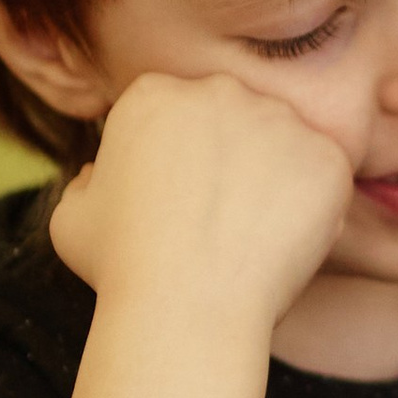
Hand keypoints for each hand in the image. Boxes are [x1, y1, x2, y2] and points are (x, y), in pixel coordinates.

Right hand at [50, 71, 358, 333]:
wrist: (187, 307)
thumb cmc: (121, 268)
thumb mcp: (72, 219)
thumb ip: (86, 184)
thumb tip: (99, 175)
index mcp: (152, 94)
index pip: (176, 114)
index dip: (178, 159)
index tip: (178, 202)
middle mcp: (218, 91)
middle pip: (232, 118)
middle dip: (230, 160)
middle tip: (221, 220)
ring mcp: (277, 119)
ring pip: (282, 142)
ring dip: (274, 179)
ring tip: (251, 236)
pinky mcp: (325, 154)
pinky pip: (324, 173)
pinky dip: (314, 205)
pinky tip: (284, 242)